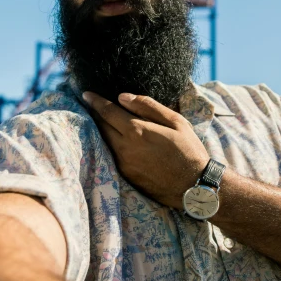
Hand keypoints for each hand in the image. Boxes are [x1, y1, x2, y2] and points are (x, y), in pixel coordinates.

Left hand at [82, 91, 209, 208]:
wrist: (195, 186)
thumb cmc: (189, 150)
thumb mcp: (175, 121)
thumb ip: (148, 106)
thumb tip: (122, 97)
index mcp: (137, 131)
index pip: (107, 112)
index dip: (95, 101)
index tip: (86, 94)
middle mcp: (125, 148)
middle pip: (101, 126)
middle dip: (93, 114)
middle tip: (88, 104)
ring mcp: (123, 164)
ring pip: (104, 142)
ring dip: (100, 129)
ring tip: (98, 119)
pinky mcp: (126, 176)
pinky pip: (111, 155)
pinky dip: (108, 144)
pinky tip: (112, 138)